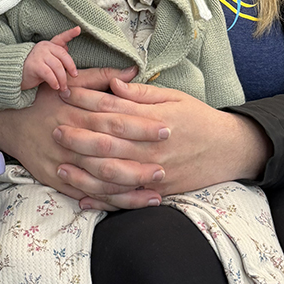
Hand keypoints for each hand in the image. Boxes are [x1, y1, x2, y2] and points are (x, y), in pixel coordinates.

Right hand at [0, 66, 168, 206]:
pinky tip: (128, 204)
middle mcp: (71, 139)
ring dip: (127, 188)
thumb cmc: (46, 97)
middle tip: (165, 166)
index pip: (114, 120)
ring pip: (97, 180)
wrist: (8, 119)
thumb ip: (102, 77)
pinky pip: (83, 194)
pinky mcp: (55, 179)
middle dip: (138, 162)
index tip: (165, 129)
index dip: (140, 125)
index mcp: (78, 112)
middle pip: (109, 153)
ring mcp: (62, 162)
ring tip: (154, 193)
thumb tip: (132, 71)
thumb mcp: (71, 81)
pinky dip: (105, 202)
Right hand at [21, 26, 80, 92]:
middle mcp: (44, 47)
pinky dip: (54, 81)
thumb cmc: (34, 67)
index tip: (78, 29)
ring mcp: (39, 55)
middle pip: (63, 56)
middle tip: (74, 76)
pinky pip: (48, 74)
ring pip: (57, 66)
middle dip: (71, 67)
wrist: (15, 74)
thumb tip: (67, 48)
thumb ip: (56, 54)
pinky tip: (55, 86)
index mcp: (49, 45)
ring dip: (62, 79)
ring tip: (63, 87)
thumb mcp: (47, 59)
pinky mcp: (34, 65)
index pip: (61, 38)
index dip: (70, 33)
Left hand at [54, 79, 271, 210]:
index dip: (87, 100)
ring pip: (113, 175)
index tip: (66, 92)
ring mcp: (155, 172)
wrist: (228, 149)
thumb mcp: (174, 96)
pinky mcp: (158, 191)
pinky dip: (103, 201)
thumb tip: (112, 82)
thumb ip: (141, 93)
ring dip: (84, 171)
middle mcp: (153, 148)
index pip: (114, 109)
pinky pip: (126, 200)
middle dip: (78, 136)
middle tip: (55, 129)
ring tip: (61, 163)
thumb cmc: (198, 117)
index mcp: (155, 120)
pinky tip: (82, 197)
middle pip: (108, 143)